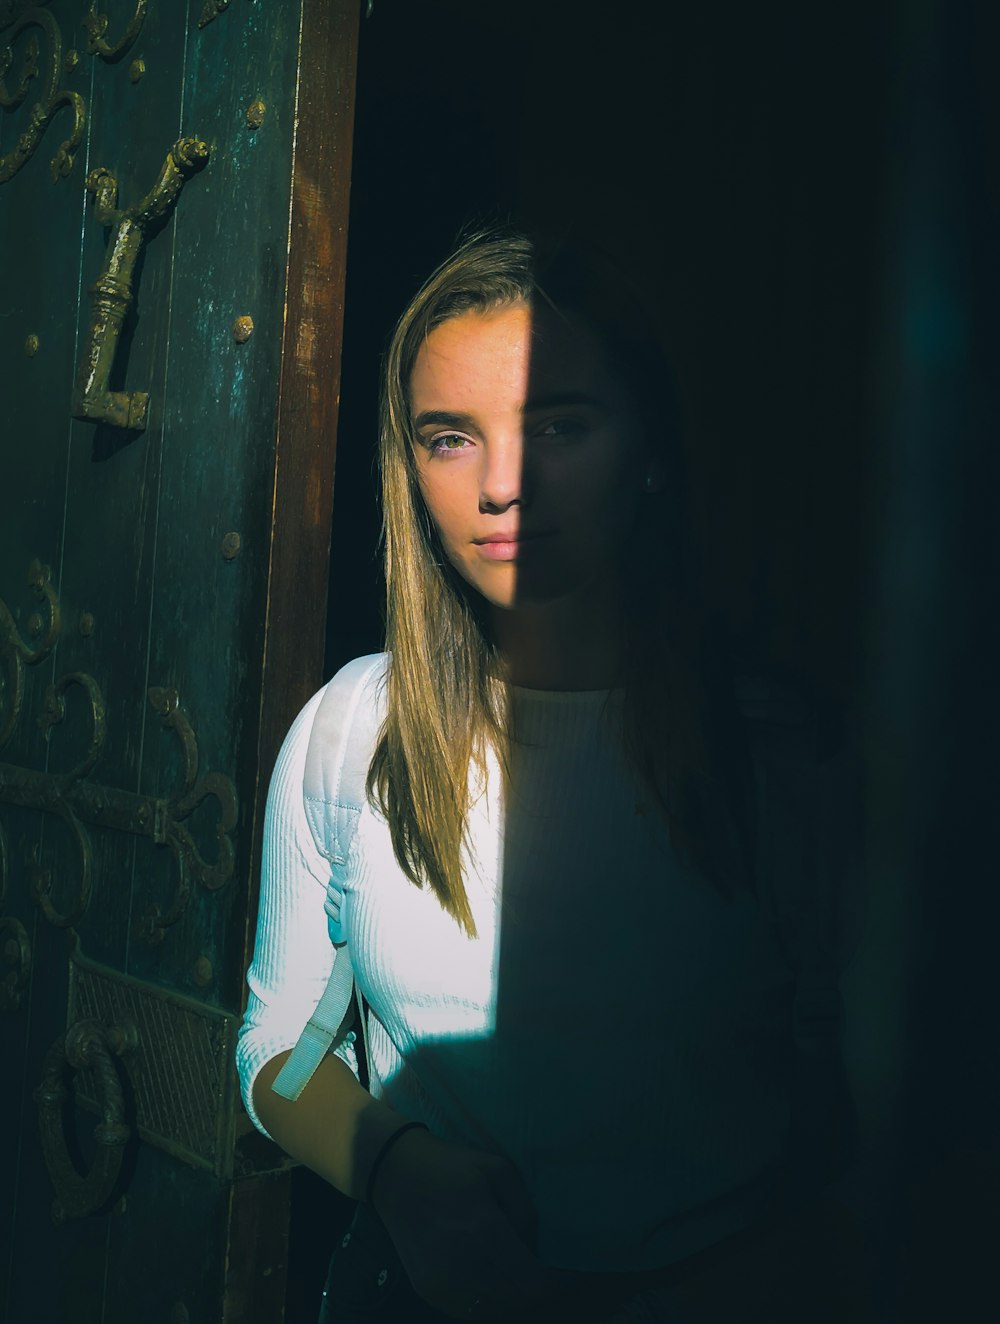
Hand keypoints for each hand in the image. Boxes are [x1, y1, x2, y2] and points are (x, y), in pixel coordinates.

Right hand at [369, 1127, 570, 1320]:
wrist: (394, 1174)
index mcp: (483, 1230)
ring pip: (494, 1311)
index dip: (552, 1284)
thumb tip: (534, 1248)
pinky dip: (488, 1303)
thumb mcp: (498, 1169)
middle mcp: (461, 1264)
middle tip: (543, 1276)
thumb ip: (524, 1210)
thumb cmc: (450, 1165)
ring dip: (512, 1300)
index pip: (532, 1283)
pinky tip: (493, 1283)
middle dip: (535, 1292)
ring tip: (520, 1278)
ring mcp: (442, 1283)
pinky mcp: (428, 1291)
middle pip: (516, 1303)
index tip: (560, 1273)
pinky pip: (469, 1311)